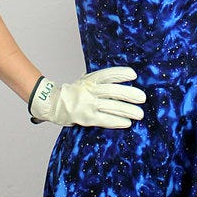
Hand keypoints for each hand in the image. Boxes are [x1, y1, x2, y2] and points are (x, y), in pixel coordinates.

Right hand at [29, 67, 145, 127]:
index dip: (121, 74)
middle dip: (130, 95)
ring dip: (128, 111)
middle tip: (142, 98)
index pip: (107, 75)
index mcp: (90, 80)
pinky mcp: (87, 118)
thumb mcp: (86, 81)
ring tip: (140, 114)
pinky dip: (117, 121)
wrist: (53, 104)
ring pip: (112, 107)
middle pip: (113, 91)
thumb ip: (101, 81)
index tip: (133, 75)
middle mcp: (89, 91)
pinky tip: (127, 123)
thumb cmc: (74, 92)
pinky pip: (105, 120)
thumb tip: (124, 80)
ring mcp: (87, 105)